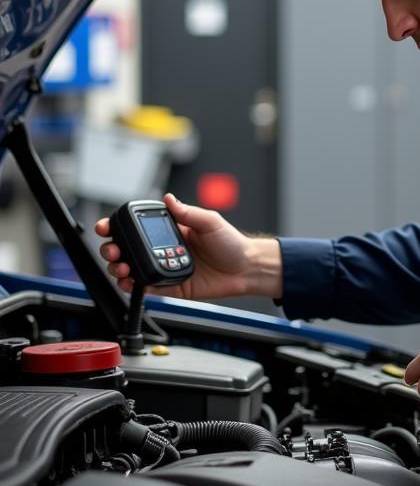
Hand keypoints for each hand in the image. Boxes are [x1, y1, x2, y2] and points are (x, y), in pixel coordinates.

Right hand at [95, 193, 280, 300]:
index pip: (137, 227)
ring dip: (118, 267)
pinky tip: (128, 281)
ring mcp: (163, 267)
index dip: (118, 226)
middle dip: (112, 248)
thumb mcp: (211, 222)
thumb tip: (169, 199)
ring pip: (131, 267)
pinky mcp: (168, 286)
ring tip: (121, 266)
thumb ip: (188, 213)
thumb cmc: (231, 243)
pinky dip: (131, 285)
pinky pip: (145, 287)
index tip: (107, 226)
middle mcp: (162, 248)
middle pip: (127, 248)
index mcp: (170, 230)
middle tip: (114, 250)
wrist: (245, 269)